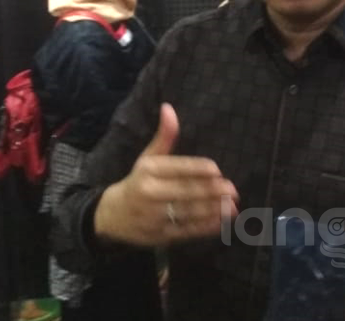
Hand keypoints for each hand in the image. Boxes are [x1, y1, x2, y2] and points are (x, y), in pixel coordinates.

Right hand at [94, 103, 239, 245]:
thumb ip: (164, 136)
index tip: (217, 170)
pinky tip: (221, 222)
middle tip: (232, 190)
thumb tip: (169, 108)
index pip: (176, 168)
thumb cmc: (137, 182)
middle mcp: (149, 193)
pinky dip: (205, 227)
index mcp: (147, 171)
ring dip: (212, 210)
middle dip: (211, 191)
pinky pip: (186, 231)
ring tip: (232, 206)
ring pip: (188, 212)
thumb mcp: (147, 158)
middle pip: (185, 192)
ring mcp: (154, 216)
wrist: (112, 217)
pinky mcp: (160, 235)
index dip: (197, 169)